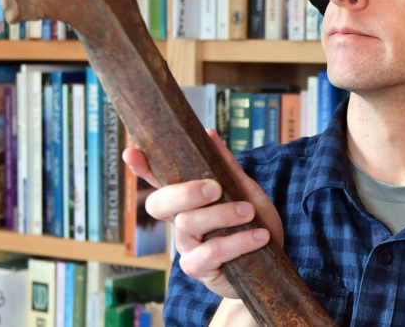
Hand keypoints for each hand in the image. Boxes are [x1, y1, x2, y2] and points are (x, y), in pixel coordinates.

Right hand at [122, 128, 283, 298]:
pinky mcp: (199, 269)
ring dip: (222, 214)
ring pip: (187, 224)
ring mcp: (186, 246)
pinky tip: (259, 236)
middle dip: (185, 192)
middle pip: (158, 204)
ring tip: (249, 212)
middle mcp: (179, 222)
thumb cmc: (254, 223)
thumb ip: (228, 167)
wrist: (273, 261)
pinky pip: (211, 253)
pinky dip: (238, 242)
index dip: (141, 168)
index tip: (131, 152)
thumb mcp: (246, 191)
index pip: (157, 182)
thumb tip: (209, 134)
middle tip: (215, 188)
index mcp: (187, 200)